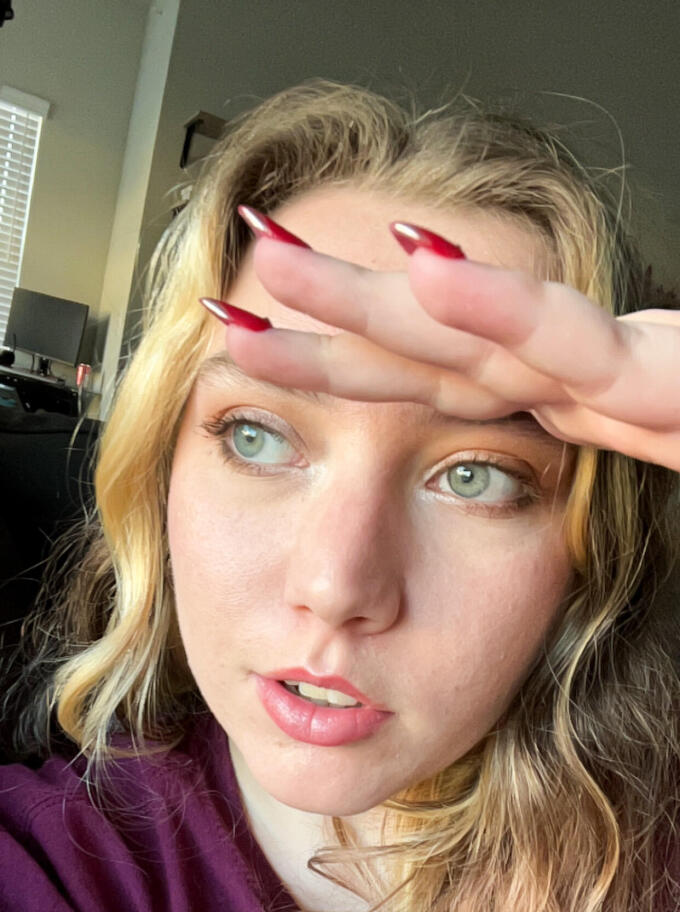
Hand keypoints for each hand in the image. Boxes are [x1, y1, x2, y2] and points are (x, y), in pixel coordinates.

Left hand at [217, 227, 679, 472]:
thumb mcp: (633, 498)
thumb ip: (562, 492)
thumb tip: (463, 509)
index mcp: (564, 412)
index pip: (432, 388)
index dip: (338, 364)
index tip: (248, 345)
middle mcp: (576, 386)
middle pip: (432, 351)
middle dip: (325, 315)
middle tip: (229, 280)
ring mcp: (622, 378)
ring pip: (479, 334)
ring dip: (372, 296)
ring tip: (278, 261)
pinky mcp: (672, 384)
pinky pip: (577, 347)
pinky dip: (501, 306)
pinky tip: (425, 270)